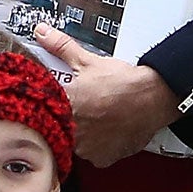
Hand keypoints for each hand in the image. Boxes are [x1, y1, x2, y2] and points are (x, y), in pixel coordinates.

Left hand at [32, 23, 180, 165]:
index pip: (39, 114)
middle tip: (81, 109)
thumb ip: (60, 47)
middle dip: (64, 120)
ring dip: (80, 134)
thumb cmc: (122, 83)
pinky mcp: (102, 158)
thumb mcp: (85, 61)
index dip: (47, 109)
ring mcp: (86, 148)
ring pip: (74, 144)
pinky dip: (97, 146)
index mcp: (60, 109)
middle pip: (57, 130)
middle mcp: (71, 132)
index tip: (53, 104)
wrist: (153, 98)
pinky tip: (105, 131)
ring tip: (95, 118)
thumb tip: (43, 33)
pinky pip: (93, 156)